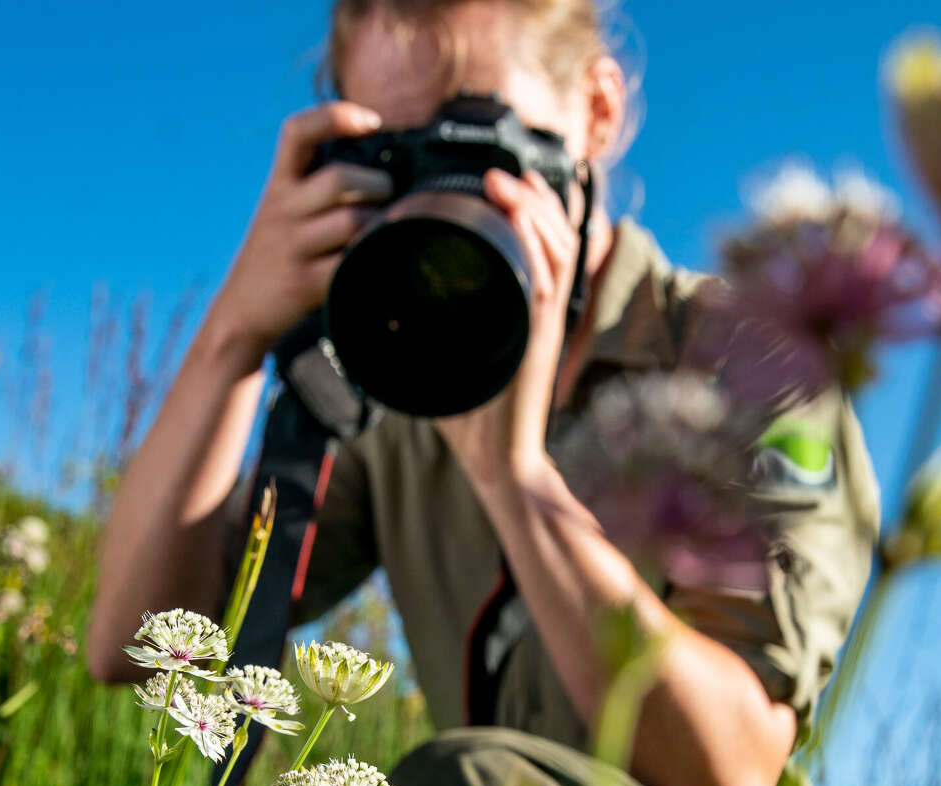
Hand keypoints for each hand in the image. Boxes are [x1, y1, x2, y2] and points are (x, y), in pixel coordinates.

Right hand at [213, 102, 393, 367]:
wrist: (242, 312)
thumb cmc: (277, 256)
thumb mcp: (283, 211)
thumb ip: (318, 186)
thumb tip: (386, 169)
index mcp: (279, 185)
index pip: (298, 132)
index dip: (335, 116)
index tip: (371, 121)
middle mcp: (282, 210)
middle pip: (340, 180)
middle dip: (378, 185)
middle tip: (387, 198)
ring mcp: (292, 247)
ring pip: (352, 221)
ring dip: (380, 225)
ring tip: (384, 233)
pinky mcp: (305, 284)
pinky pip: (351, 264)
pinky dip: (372, 261)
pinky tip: (378, 261)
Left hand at [436, 168, 582, 487]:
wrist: (495, 458)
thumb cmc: (470, 414)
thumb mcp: (444, 359)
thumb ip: (425, 331)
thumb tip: (383, 312)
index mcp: (520, 309)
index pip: (537, 246)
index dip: (527, 208)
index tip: (504, 179)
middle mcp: (539, 310)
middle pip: (554, 236)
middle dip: (532, 197)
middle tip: (502, 172)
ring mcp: (543, 322)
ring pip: (557, 251)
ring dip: (534, 211)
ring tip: (507, 183)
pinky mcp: (540, 338)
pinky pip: (547, 282)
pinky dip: (536, 247)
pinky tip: (521, 222)